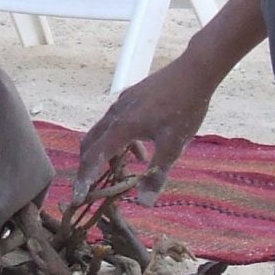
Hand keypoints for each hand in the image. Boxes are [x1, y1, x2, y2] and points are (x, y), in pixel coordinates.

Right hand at [74, 57, 212, 205]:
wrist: (194, 71)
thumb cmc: (185, 108)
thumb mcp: (173, 146)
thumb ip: (156, 174)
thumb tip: (144, 203)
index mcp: (122, 127)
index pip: (93, 157)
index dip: (85, 179)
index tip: (80, 197)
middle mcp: (115, 114)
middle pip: (90, 144)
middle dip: (89, 167)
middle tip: (93, 187)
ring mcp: (121, 103)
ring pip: (103, 133)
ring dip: (107, 154)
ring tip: (125, 172)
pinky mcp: (130, 97)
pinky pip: (115, 122)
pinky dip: (119, 141)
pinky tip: (141, 149)